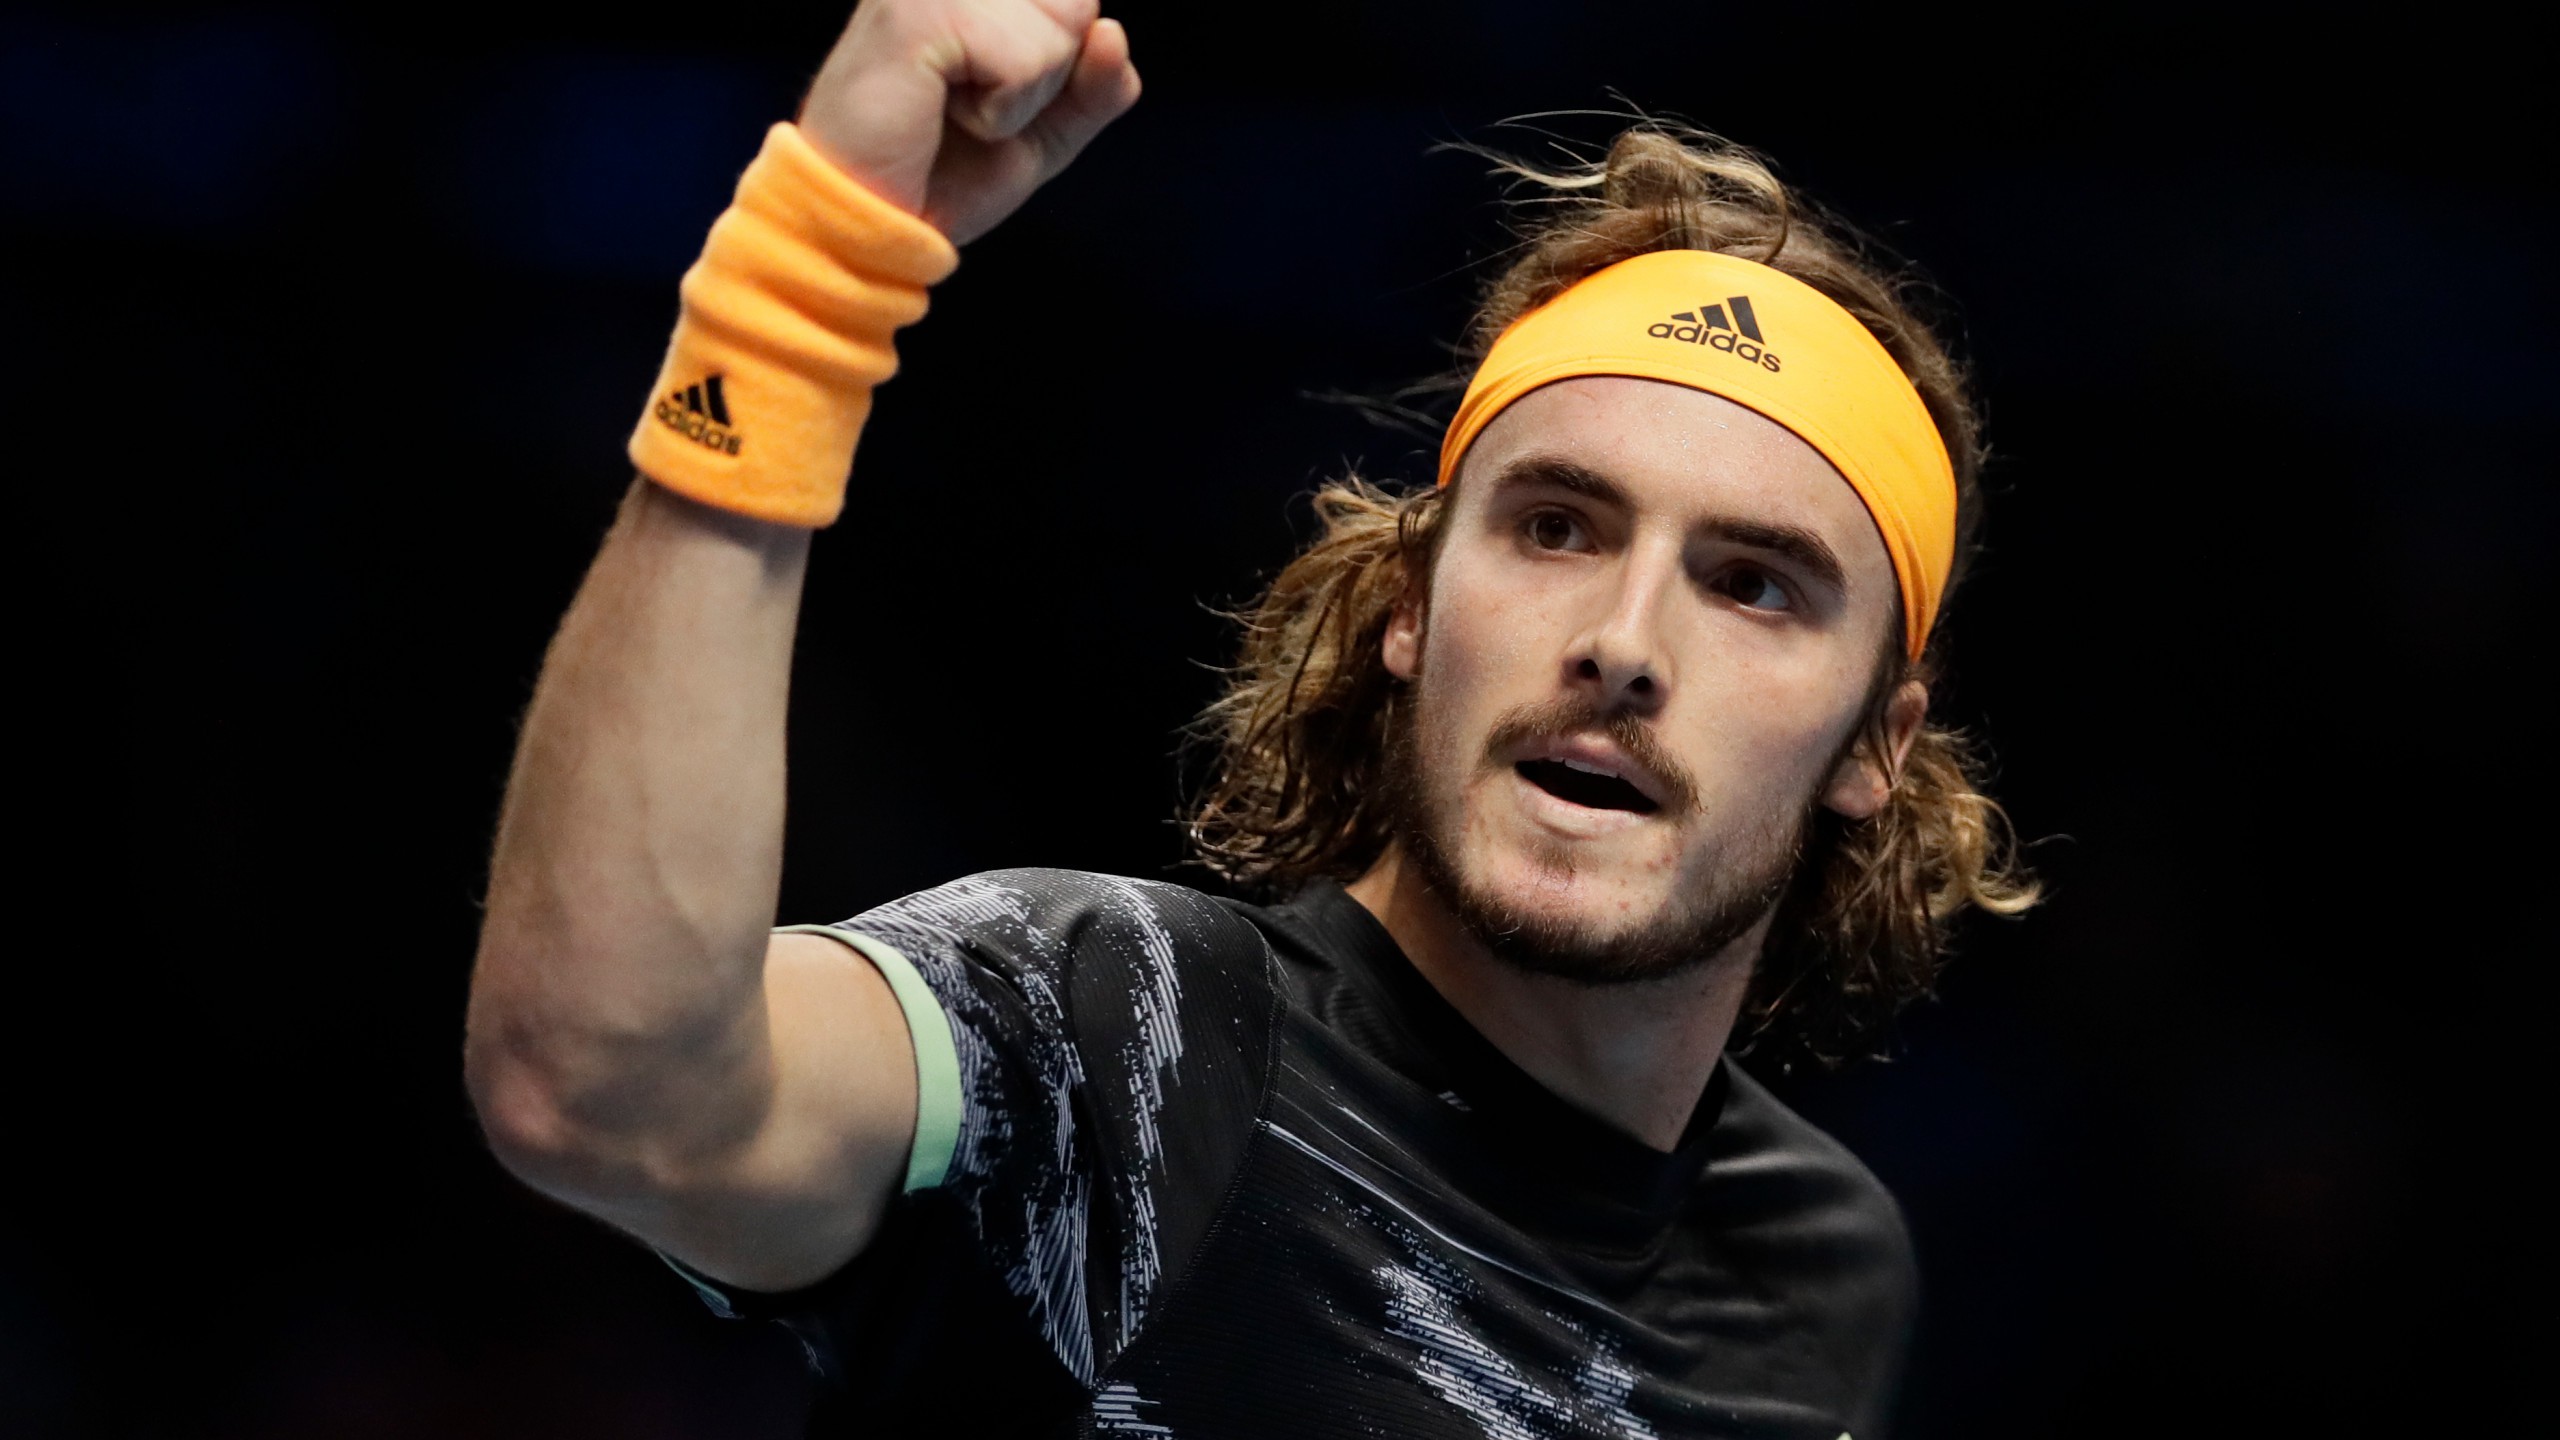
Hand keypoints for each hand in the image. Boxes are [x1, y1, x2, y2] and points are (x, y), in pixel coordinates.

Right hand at [797, 0, 1141, 244]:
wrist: (872, 226)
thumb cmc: (941, 176)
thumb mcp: (1044, 130)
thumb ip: (1095, 85)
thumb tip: (1111, 32)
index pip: (1076, 1)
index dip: (1063, 63)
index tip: (987, 93)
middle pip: (1077, 5)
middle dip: (1048, 78)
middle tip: (970, 107)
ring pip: (1061, 30)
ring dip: (1023, 98)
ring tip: (952, 111)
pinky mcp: (919, 12)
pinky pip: (1026, 59)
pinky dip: (1002, 111)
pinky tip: (940, 115)